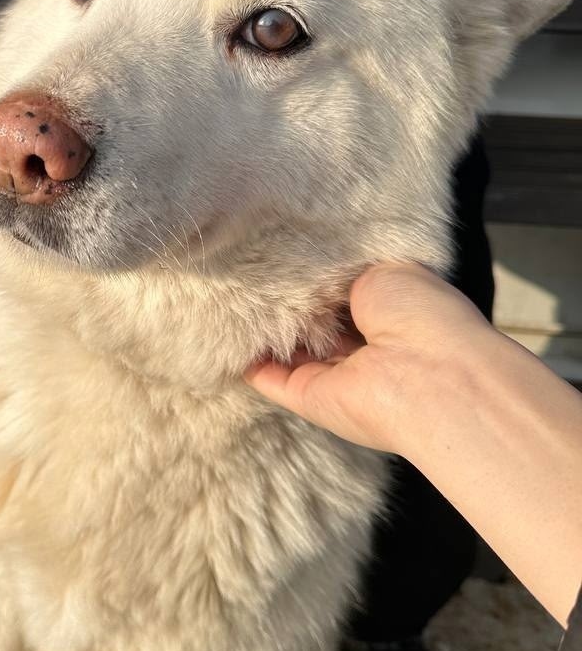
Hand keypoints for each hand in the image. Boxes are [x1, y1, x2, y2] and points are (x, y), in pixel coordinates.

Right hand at [244, 263, 492, 453]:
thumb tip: (312, 277)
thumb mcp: (387, 269)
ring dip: (262, 327)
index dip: (315, 276)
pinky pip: (269, 377)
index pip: (344, 294)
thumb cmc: (420, 313)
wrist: (429, 374)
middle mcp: (363, 347)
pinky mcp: (308, 398)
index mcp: (389, 312)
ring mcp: (334, 375)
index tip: (282, 252)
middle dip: (285, 300)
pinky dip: (246, 359)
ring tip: (227, 291)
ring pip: (288, 350)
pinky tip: (221, 331)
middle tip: (248, 267)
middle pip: (314, 323)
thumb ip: (346, 273)